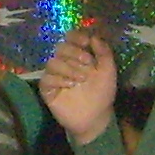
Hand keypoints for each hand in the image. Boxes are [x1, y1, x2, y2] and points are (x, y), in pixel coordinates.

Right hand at [39, 27, 119, 141]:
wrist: (96, 117)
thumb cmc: (102, 92)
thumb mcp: (108, 71)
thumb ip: (104, 52)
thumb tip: (94, 37)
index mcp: (78, 55)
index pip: (71, 38)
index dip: (76, 37)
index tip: (86, 42)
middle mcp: (65, 62)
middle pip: (61, 48)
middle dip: (74, 53)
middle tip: (87, 63)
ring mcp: (55, 75)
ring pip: (52, 62)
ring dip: (68, 68)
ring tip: (81, 79)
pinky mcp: (47, 89)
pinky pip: (47, 78)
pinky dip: (59, 79)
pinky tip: (70, 85)